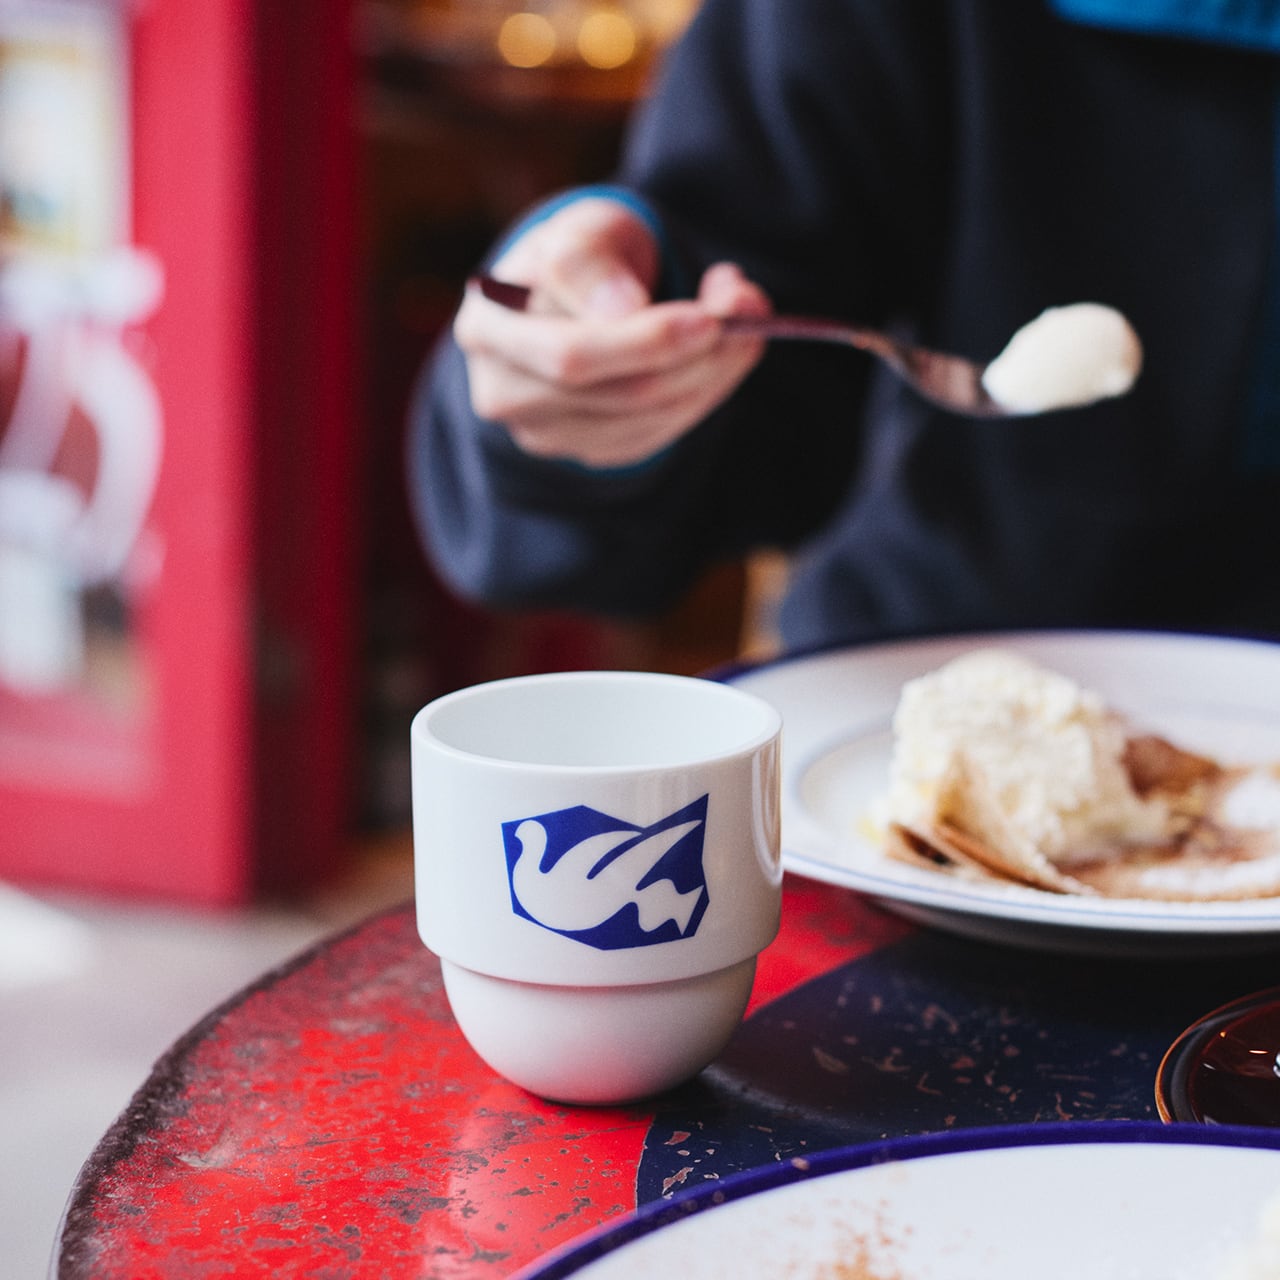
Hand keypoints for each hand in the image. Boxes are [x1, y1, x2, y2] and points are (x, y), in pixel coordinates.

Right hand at [453, 196, 770, 467]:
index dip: (644, 341)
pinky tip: (720, 356)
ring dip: (712, 372)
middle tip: (744, 315)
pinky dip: (704, 394)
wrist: (575, 298)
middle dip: (694, 357)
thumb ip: (595, 261)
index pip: (570, 354)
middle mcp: (504, 392)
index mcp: (486, 328)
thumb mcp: (582, 231)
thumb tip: (625, 309)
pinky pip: (658, 432)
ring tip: (743, 319)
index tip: (709, 318)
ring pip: (646, 415)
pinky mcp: (587, 450)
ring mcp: (544, 432)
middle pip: (614, 393)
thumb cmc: (579, 256)